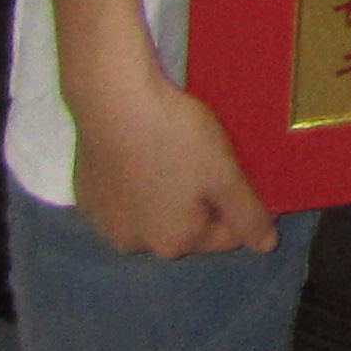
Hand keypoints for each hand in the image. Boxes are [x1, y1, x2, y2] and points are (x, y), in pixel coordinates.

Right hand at [67, 63, 277, 259]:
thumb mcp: (225, 174)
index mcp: (173, 243)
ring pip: (151, 214)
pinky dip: (137, 184)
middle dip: (201, 203)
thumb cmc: (176, 138)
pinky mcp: (85, 197)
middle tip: (208, 162)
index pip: (223, 237)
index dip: (240, 207)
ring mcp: (104, 222)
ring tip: (175, 156)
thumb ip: (247, 214)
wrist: (113, 104)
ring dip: (166, 195)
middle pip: (185, 228)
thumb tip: (265, 246)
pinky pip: (123, 198)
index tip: (242, 176)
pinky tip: (143, 155)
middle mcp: (134, 244)